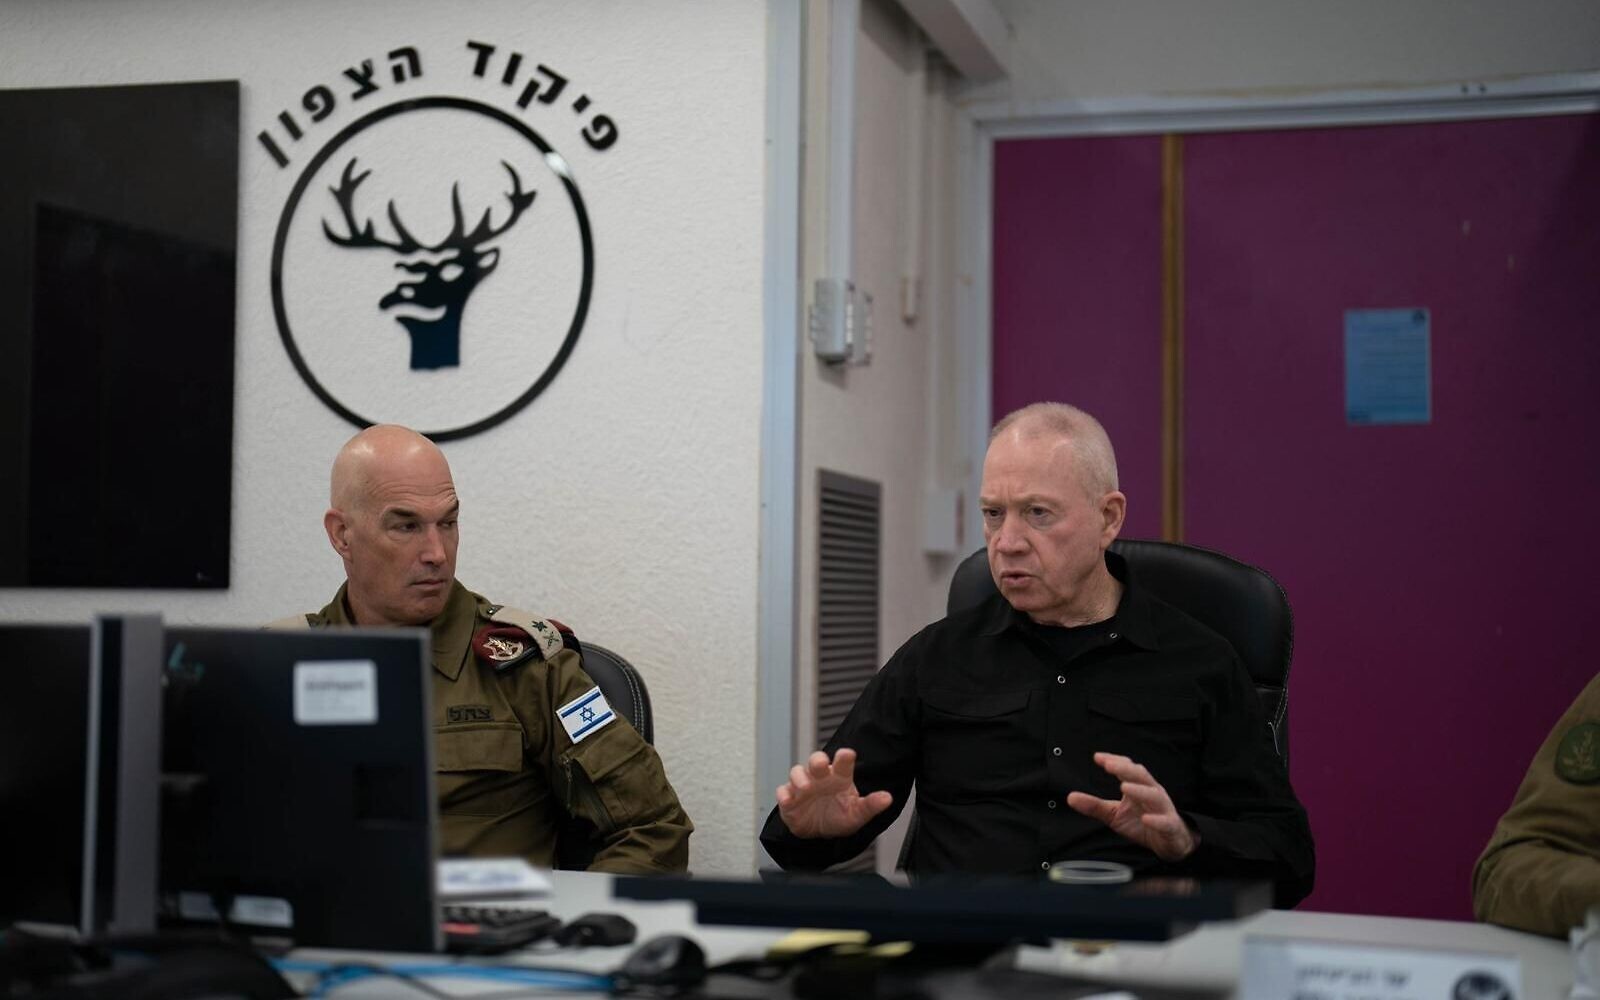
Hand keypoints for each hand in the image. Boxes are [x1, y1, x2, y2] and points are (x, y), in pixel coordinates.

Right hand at [775, 748, 893, 838]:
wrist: (819, 833)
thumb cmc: (839, 816)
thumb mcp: (857, 814)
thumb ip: (870, 805)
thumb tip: (887, 798)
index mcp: (839, 777)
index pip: (842, 763)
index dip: (844, 757)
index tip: (847, 754)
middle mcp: (820, 777)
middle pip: (816, 760)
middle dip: (817, 760)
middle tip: (821, 764)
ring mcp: (803, 786)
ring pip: (797, 772)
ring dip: (799, 778)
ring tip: (805, 787)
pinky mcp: (789, 798)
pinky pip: (783, 791)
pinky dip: (784, 794)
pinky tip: (788, 801)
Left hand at [1065, 752, 1197, 860]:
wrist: (1170, 842)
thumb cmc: (1142, 823)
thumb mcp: (1114, 814)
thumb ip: (1094, 805)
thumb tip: (1070, 797)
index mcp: (1139, 787)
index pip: (1128, 768)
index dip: (1114, 761)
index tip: (1097, 757)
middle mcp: (1152, 793)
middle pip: (1140, 776)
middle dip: (1125, 769)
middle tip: (1109, 764)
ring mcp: (1163, 809)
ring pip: (1154, 795)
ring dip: (1139, 790)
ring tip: (1123, 787)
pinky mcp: (1171, 826)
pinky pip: (1166, 822)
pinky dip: (1157, 820)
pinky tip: (1146, 819)